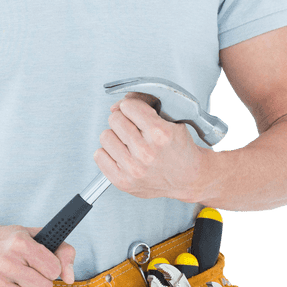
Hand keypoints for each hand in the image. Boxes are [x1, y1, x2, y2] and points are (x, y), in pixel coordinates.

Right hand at [0, 223, 75, 286]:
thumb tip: (70, 276)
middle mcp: (5, 262)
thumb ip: (60, 250)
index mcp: (19, 243)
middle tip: (27, 275)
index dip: (49, 269)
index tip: (40, 265)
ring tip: (13, 281)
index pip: (54, 269)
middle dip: (39, 283)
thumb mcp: (30, 235)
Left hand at [93, 93, 208, 201]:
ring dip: (115, 137)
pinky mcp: (123, 182)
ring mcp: (133, 168)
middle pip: (115, 119)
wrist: (188, 179)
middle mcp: (146, 152)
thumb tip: (115, 106)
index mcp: (160, 134)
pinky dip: (108, 153)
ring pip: (105, 136)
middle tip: (134, 130)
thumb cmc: (179, 149)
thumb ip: (144, 104)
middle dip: (124, 121)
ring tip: (128, 143)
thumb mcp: (171, 120)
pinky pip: (99, 156)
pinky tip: (122, 154)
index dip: (133, 108)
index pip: (128, 106)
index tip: (138, 114)